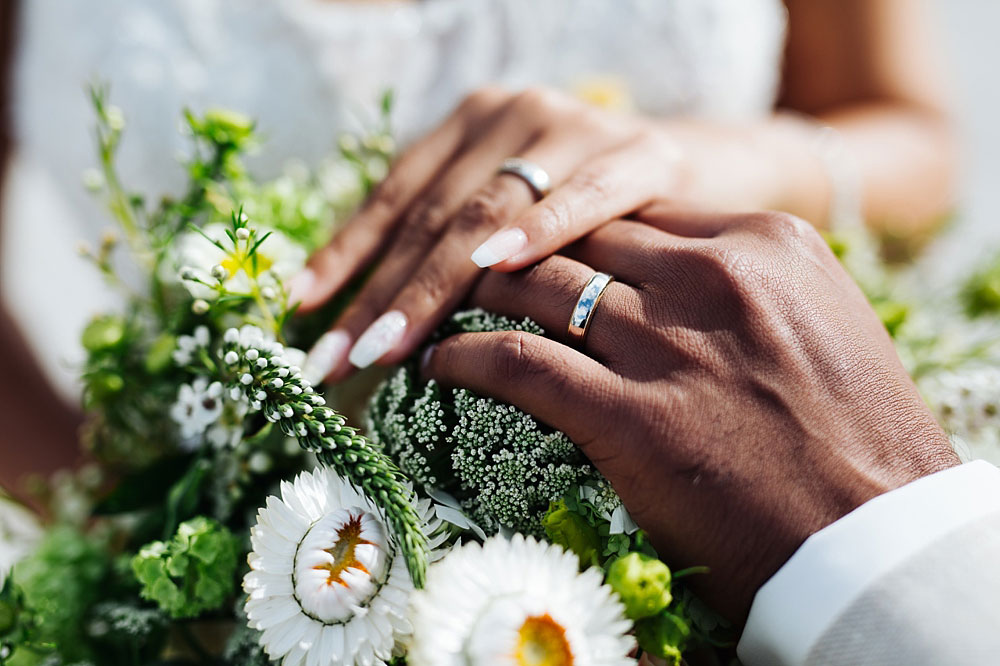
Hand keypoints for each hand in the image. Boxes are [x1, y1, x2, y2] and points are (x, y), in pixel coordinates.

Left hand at [292, 86, 684, 380]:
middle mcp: (514, 114)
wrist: (710, 175)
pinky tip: (493, 274)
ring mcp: (575, 127)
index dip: (346, 254)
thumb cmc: (598, 216)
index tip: (302, 316)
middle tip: (335, 361)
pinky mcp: (639, 155)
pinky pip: (580, 199)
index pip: (395, 194)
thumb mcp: (522, 216)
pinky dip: (536, 233)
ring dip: (429, 287)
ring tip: (384, 349)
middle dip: (377, 293)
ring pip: (485, 213)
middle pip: (430, 213)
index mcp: (474, 125)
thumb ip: (462, 246)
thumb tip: (373, 319)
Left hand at [421, 210, 958, 621]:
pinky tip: (435, 360)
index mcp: (763, 242)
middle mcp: (710, 280)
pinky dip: (463, 357)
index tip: (536, 242)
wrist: (873, 535)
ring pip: (535, 288)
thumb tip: (665, 272)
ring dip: (475, 293)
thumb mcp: (818, 319)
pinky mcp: (629, 417)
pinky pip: (516, 363)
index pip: (635, 211)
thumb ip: (745, 281)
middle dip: (515, 249)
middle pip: (577, 239)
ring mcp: (667, 345)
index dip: (573, 226)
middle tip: (468, 265)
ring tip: (441, 302)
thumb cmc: (856, 436)